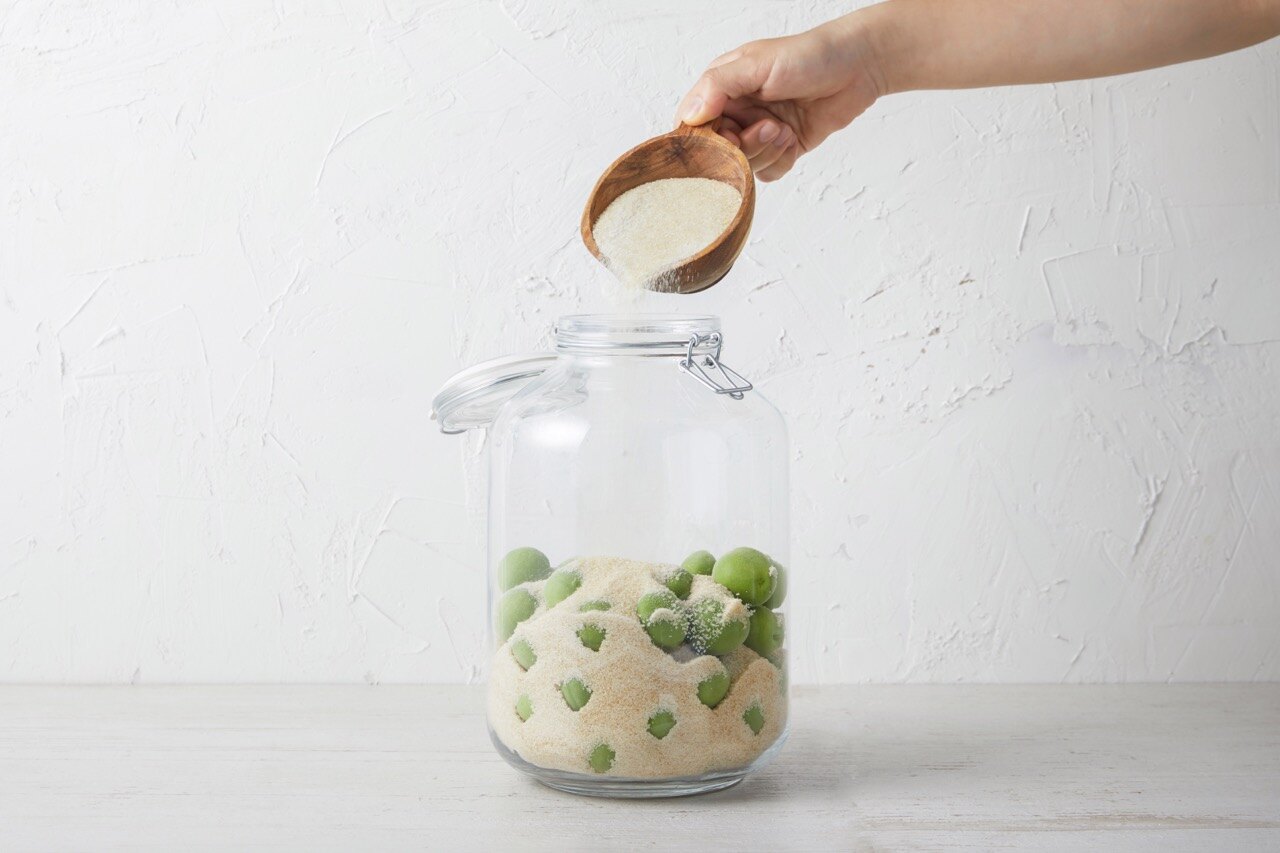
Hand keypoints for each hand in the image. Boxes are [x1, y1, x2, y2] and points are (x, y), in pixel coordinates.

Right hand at [675, 18, 883, 180]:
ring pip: (743, 166)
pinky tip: (794, 139)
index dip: (709, 140)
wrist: (858, 67)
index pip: (694, 126)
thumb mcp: (757, 64)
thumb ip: (718, 86)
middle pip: (719, 153)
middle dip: (745, 148)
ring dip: (766, 153)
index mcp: (722, 87)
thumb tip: (690, 116)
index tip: (731, 136)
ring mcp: (758, 131)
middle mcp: (737, 111)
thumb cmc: (809, 55)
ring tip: (786, 129)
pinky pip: (768, 173)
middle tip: (770, 127)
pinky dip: (781, 161)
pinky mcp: (781, 148)